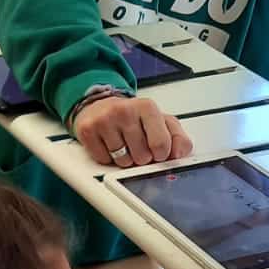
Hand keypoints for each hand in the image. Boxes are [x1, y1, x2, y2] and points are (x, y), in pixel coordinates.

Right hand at [72, 95, 193, 167]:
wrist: (101, 106)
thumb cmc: (134, 117)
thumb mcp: (161, 122)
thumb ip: (178, 138)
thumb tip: (180, 154)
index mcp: (147, 107)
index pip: (161, 144)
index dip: (161, 155)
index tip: (157, 150)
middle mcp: (125, 110)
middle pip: (142, 157)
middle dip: (142, 157)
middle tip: (136, 145)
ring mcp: (105, 120)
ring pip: (123, 162)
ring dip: (125, 159)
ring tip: (123, 144)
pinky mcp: (88, 130)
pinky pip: (104, 160)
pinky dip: (108, 158)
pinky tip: (109, 144)